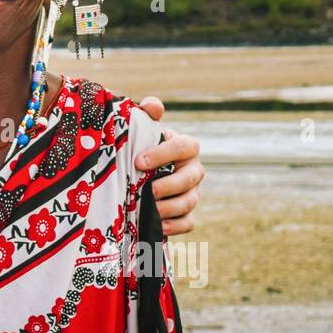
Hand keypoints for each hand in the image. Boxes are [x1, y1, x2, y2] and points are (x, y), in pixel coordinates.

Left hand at [136, 96, 203, 236]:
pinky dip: (174, 226)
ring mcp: (192, 192)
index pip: (184, 146)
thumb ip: (147, 114)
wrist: (139, 173)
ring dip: (170, 208)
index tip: (138, 162)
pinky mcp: (187, 213)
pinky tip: (157, 225)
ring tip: (149, 209)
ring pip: (190, 201)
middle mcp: (193, 169)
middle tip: (149, 190)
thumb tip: (153, 106)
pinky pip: (189, 222)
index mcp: (185, 147)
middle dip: (171, 185)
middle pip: (191, 178)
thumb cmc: (142, 147)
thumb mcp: (142, 130)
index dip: (164, 154)